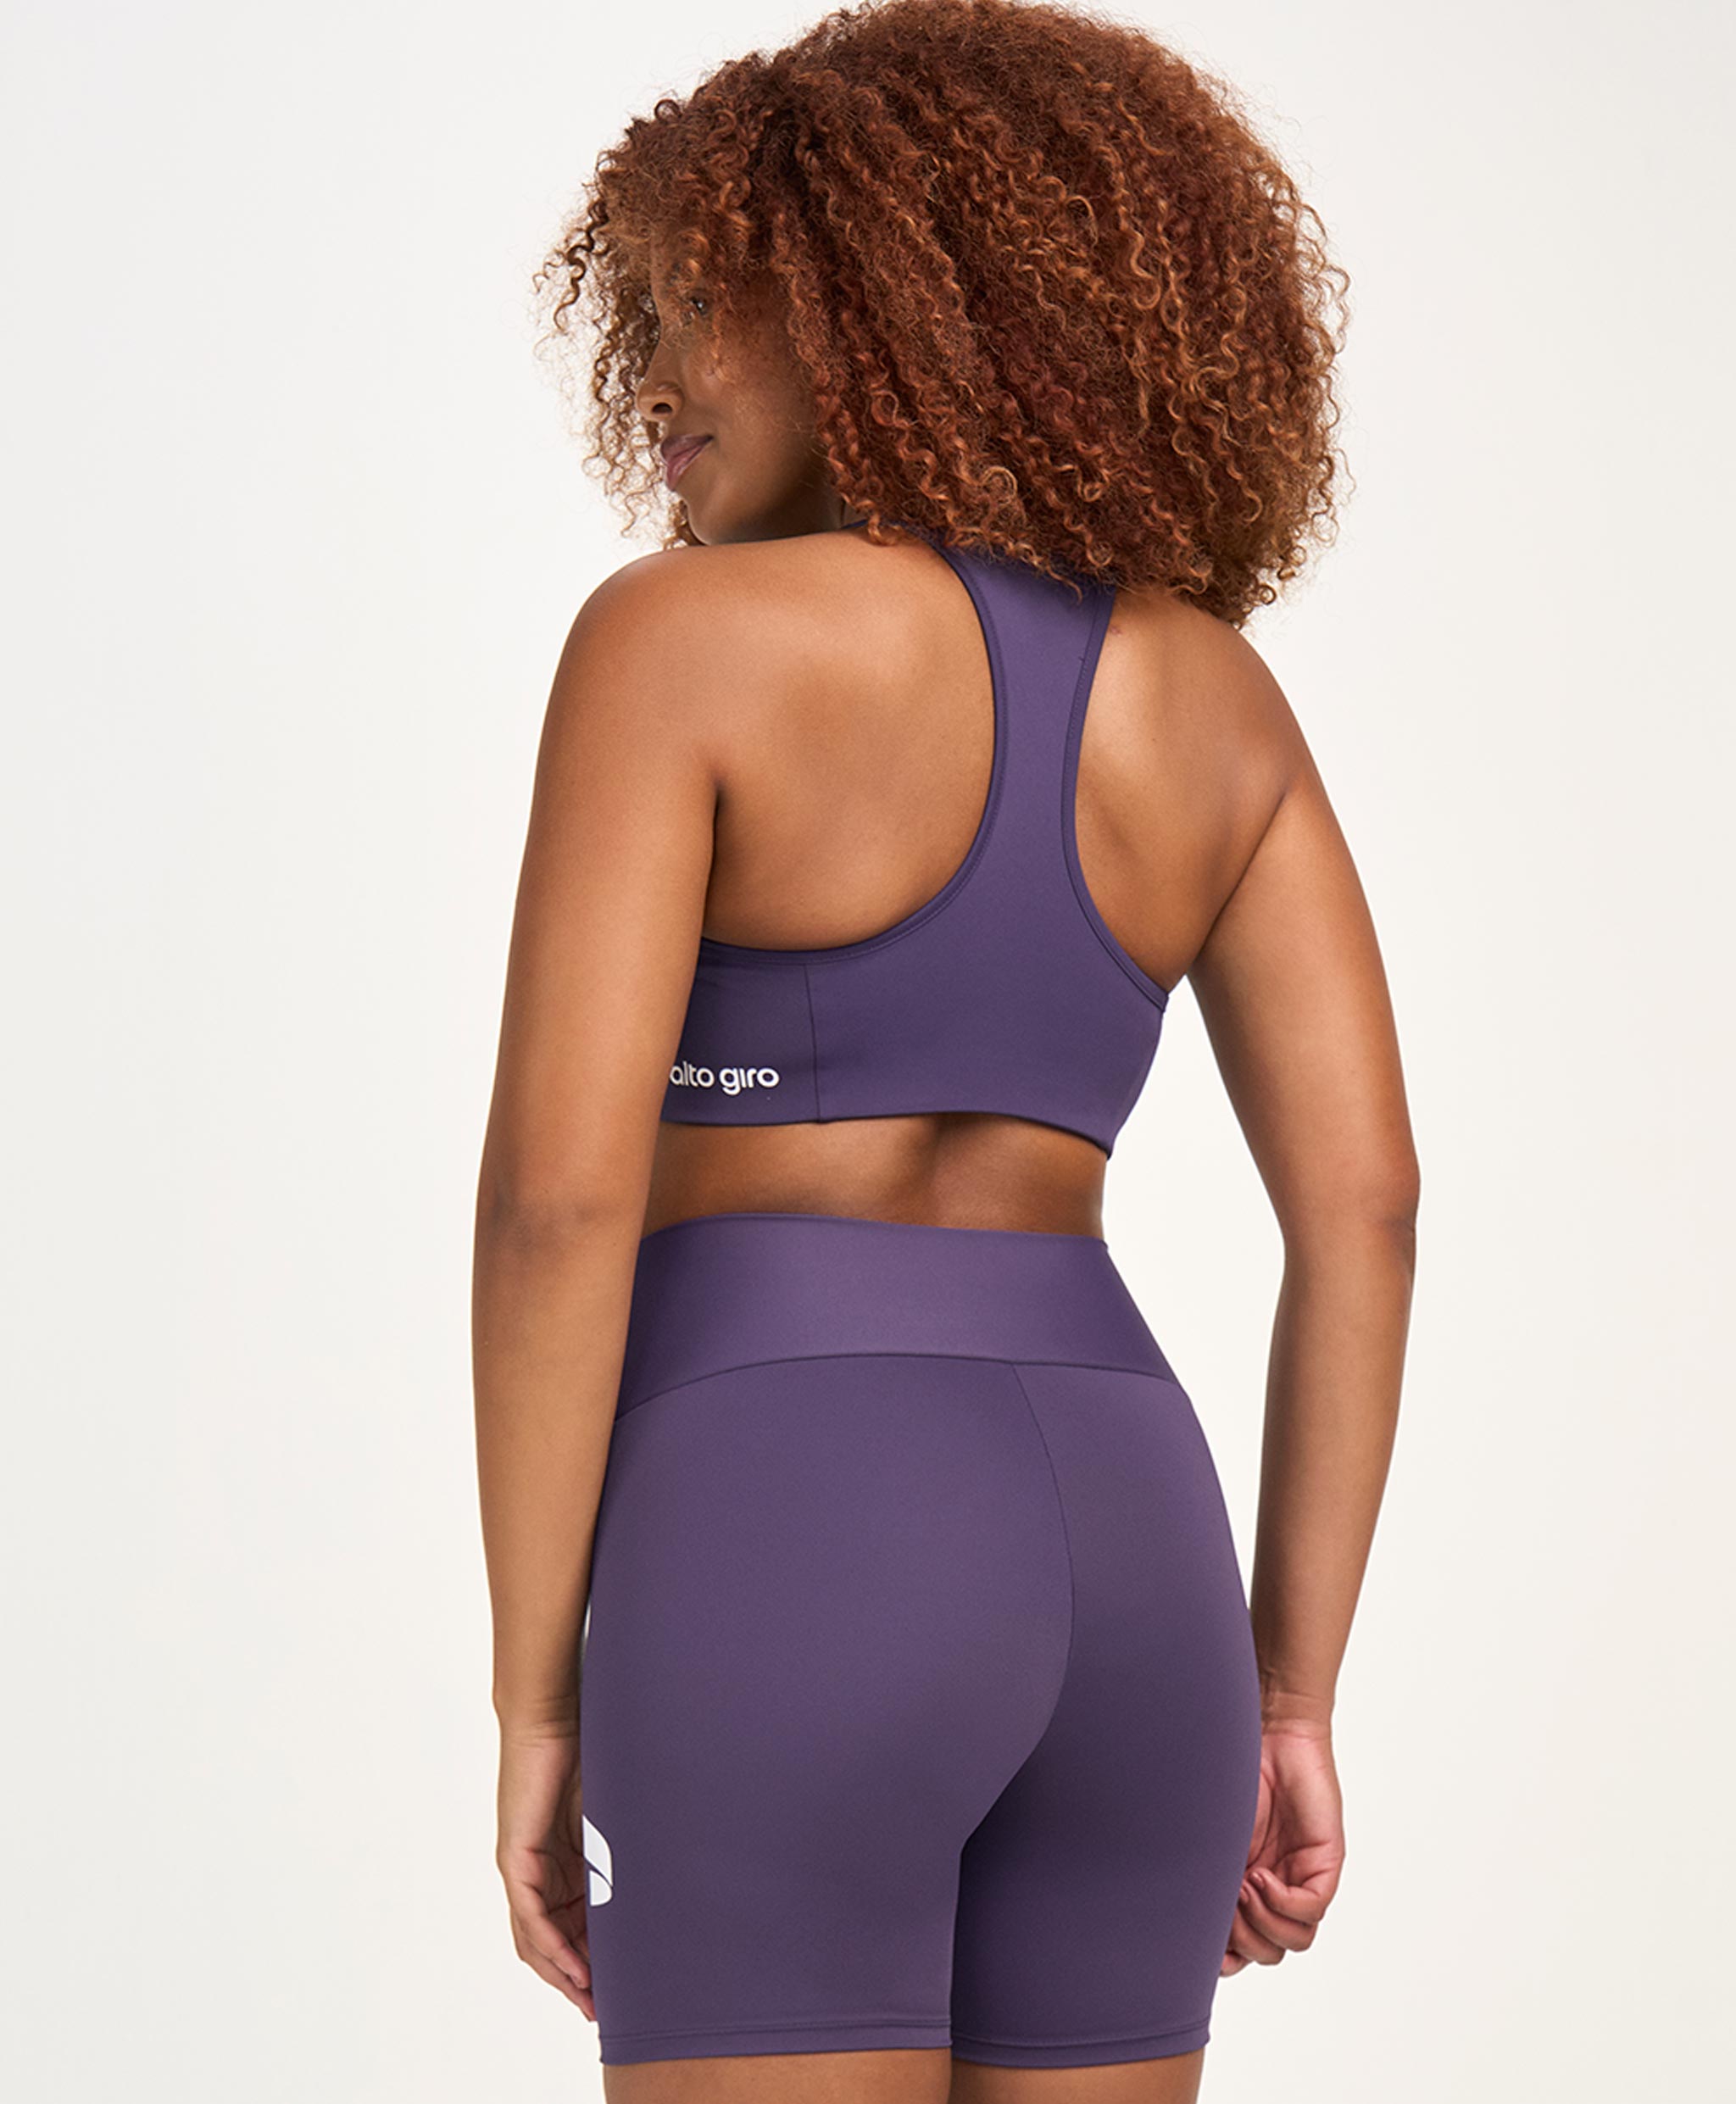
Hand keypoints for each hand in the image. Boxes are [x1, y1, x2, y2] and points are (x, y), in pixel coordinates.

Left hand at [495, 1724, 594, 2018]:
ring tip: (591, 2001)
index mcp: (558, 1861)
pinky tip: (576, 1968)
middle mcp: (534, 1870)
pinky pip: (531, 1917)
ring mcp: (521, 1866)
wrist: (554, 1714)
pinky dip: (553, 1947)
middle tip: (605, 2009)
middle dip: (576, 1980)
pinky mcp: (515, 1857)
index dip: (589, 1960)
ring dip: (564, 1974)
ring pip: (537, 1938)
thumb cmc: (587, 1750)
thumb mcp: (612, 1814)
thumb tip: (663, 1869)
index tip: (618, 1985)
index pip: (568, 1925)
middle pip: (550, 1942)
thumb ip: (623, 1845)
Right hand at [1222, 1718, 1343, 1973]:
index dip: (1224, 1958)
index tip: (1204, 1949)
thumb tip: (1176, 1920)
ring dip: (1264, 1924)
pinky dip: (1284, 1904)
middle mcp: (1275, 1888)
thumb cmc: (1231, 1773)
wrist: (1264, 1732)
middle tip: (1225, 1904)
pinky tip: (1262, 1876)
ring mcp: (1301, 1877)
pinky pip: (1312, 1910)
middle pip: (1267, 1951)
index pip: (1242, 1947)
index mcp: (1244, 1885)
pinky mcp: (1325, 1864)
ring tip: (1244, 1887)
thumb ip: (1199, 1875)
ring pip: (1294, 1940)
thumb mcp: (1208, 1835)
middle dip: (1242, 1940)